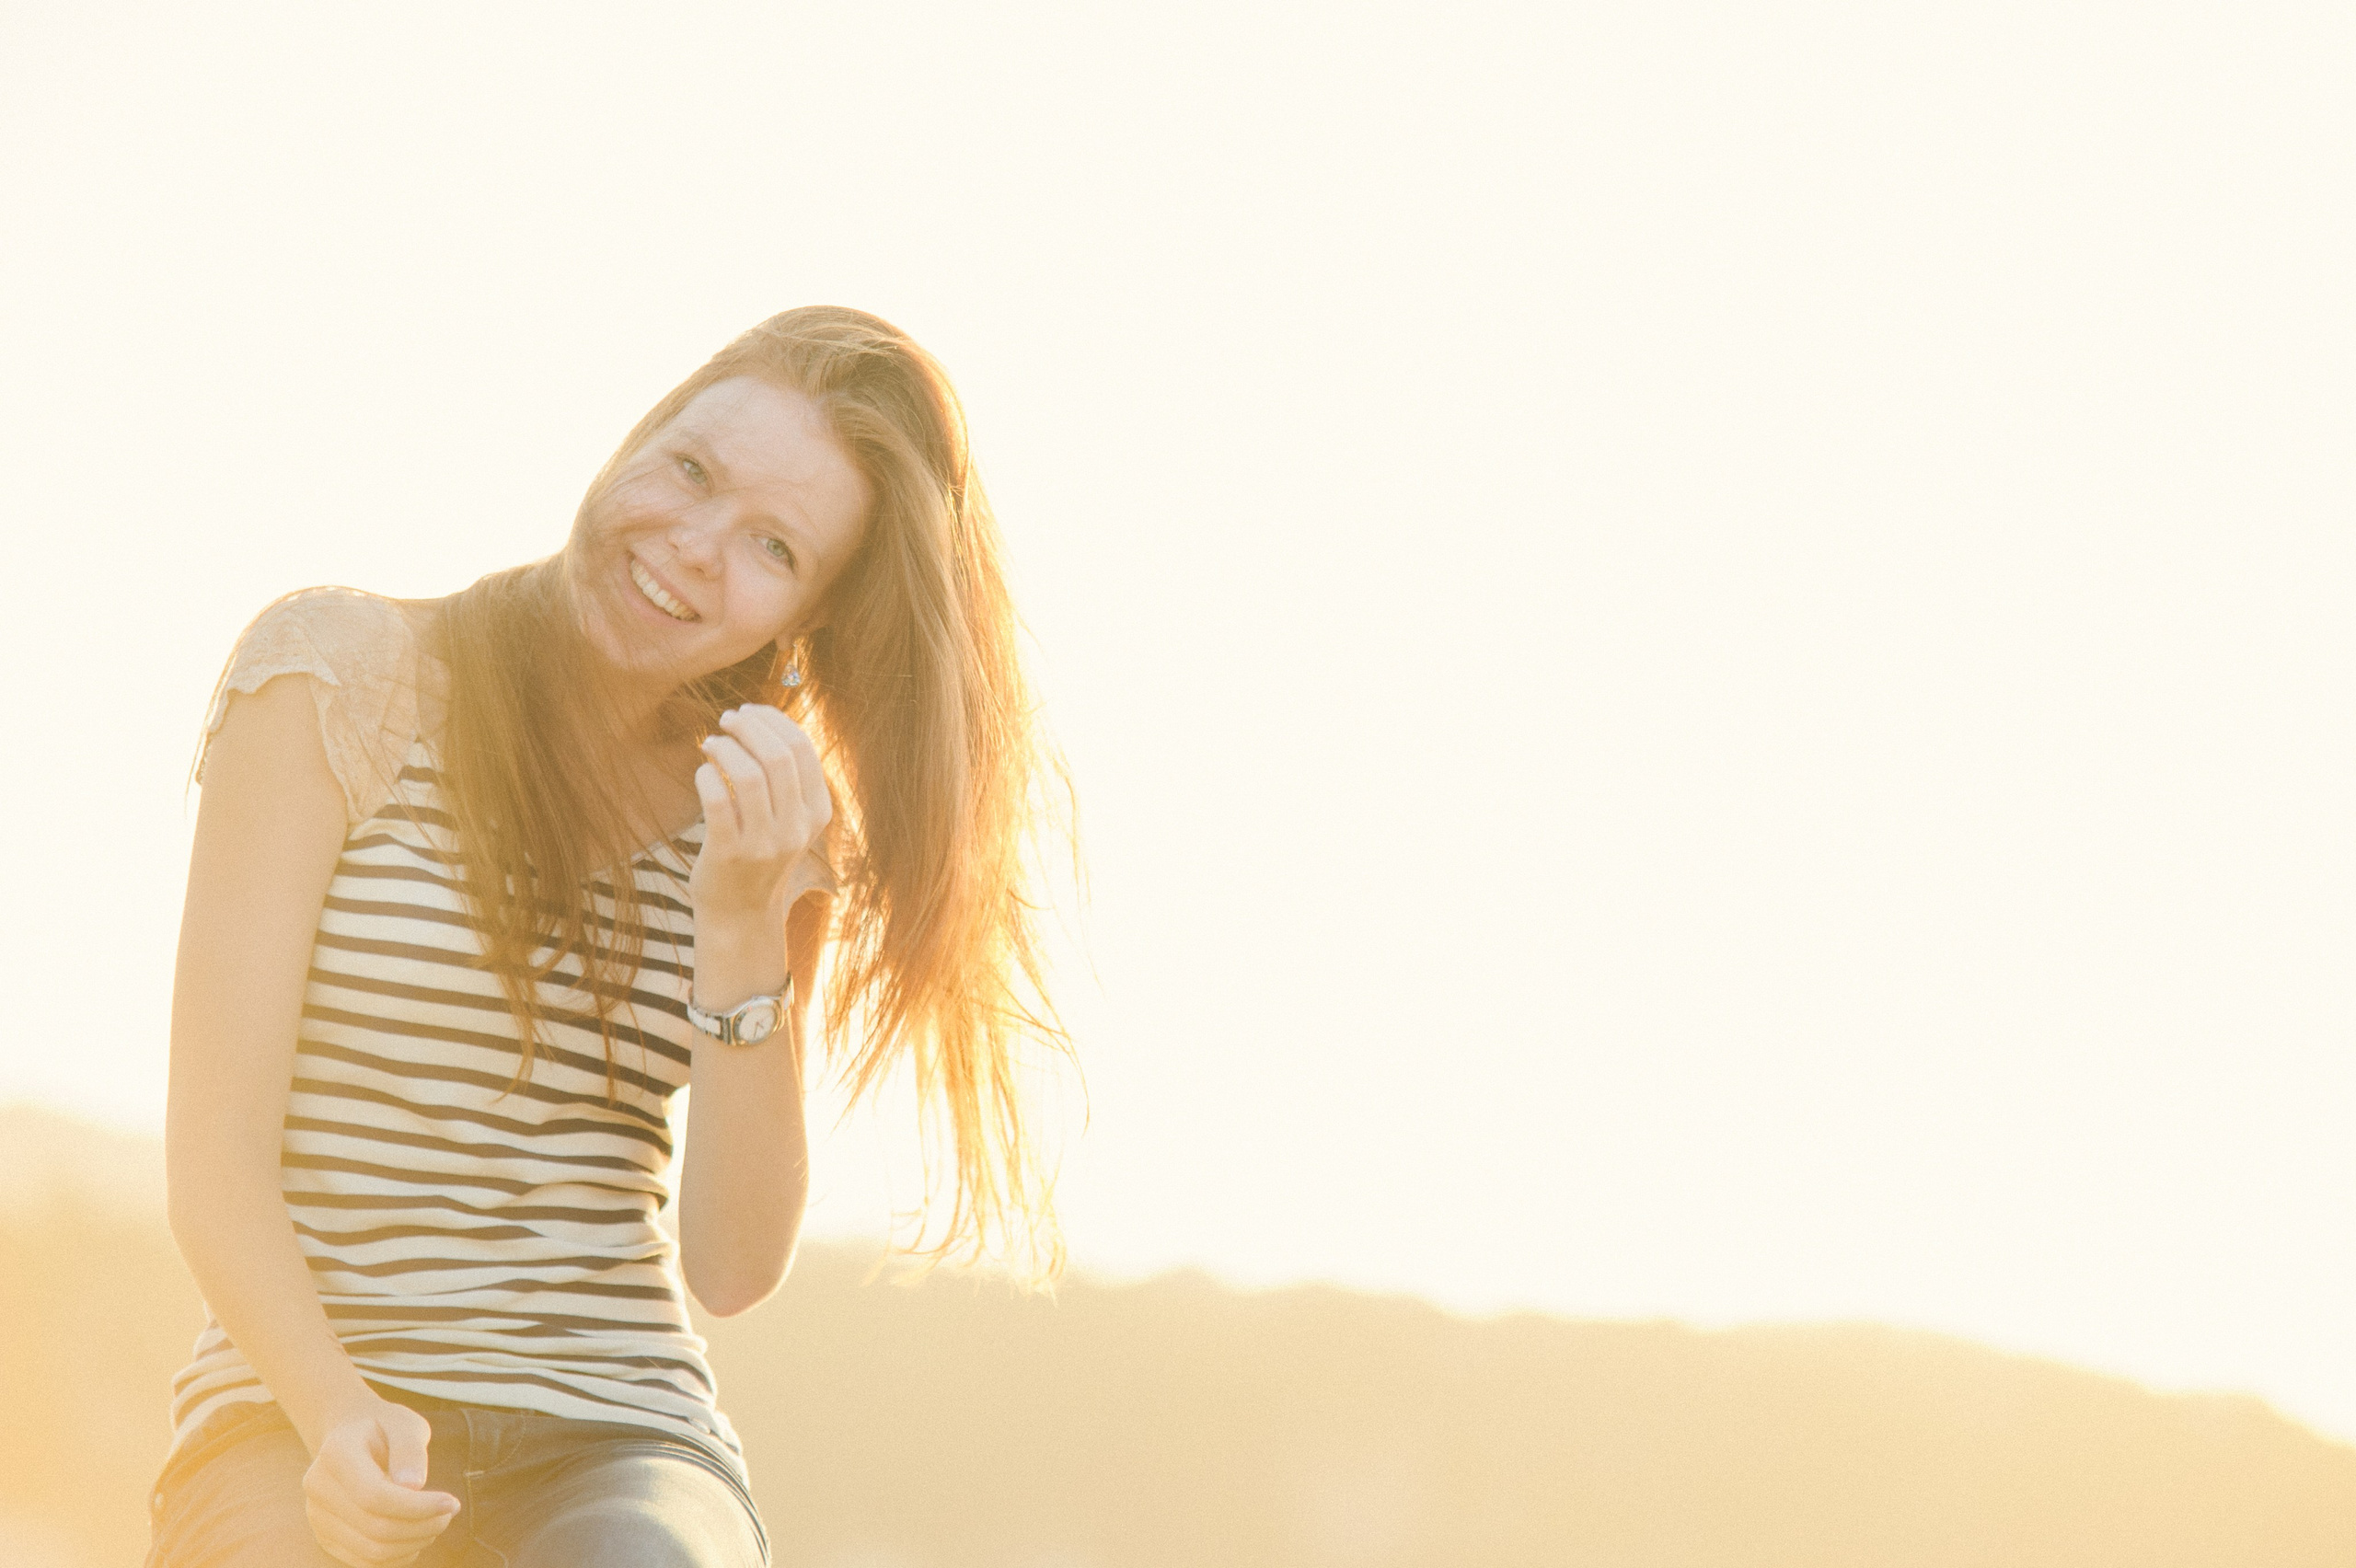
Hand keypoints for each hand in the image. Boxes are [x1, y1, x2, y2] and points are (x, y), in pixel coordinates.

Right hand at [303, 1397, 458, 1565]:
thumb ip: (410, 1449)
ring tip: (436, 1522)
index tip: (451, 1503)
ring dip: (414, 1543)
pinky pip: (364, 1561)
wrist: (351, 1436)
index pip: (374, 1496)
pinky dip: (397, 1556)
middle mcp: (318, 1488)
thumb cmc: (384, 1428)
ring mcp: (317, 1517)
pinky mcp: (326, 1537)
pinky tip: (417, 1536)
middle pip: (375, 1527)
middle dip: (422, 1526)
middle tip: (449, 1512)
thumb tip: (413, 1486)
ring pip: (371, 1551)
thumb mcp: (403, 1423)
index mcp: (336, 1454)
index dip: (417, 1506)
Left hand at [690, 704, 831, 922]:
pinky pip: (717, 800)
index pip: (802, 749)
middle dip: (748, 727)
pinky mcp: (730, 854)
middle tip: (726, 719)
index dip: (773, 720)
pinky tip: (702, 772)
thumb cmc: (758, 853)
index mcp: (818, 813)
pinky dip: (706, 776)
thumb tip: (759, 718)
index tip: (749, 711)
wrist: (740, 913)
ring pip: (748, 774)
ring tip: (711, 743)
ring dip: (725, 747)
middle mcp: (797, 829)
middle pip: (778, 756)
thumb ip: (784, 778)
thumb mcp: (788, 819)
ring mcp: (765, 844)